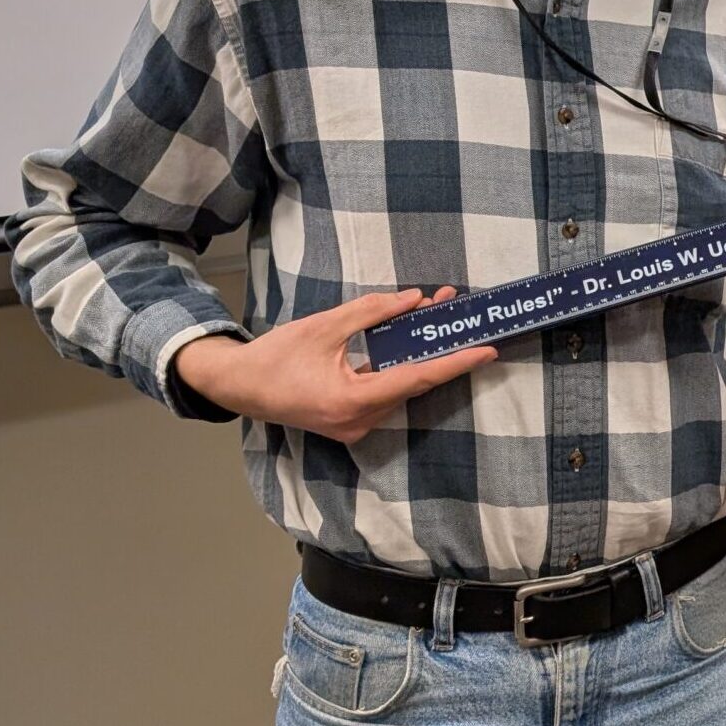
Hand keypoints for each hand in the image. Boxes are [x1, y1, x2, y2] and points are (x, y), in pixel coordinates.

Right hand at [171, 288, 496, 442]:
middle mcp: (359, 422)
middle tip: (457, 312)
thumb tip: (413, 299)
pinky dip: (401, 367)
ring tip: (436, 314)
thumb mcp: (324, 326)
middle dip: (439, 347)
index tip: (487, 351)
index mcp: (352, 401)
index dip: (455, 363)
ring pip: (402, 388)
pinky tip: (412, 340)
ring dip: (420, 354)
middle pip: (414, 382)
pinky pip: (386, 393)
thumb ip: (372, 313)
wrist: (238, 387)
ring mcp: (356, 426)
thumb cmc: (275, 356)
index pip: (417, 379)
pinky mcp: (352, 422)